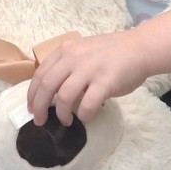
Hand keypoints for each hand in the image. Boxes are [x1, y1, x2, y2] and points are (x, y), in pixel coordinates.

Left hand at [27, 32, 147, 125]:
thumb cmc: (111, 52)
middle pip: (47, 86)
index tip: (31, 108)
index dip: (32, 94)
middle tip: (40, 121)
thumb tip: (50, 92)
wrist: (139, 48)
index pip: (40, 74)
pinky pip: (87, 104)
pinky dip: (83, 114)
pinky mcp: (105, 82)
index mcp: (66, 50)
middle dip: (40, 107)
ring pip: (64, 97)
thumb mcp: (82, 51)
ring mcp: (89, 69)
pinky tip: (85, 117)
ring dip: (61, 114)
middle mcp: (74, 58)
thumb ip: (67, 66)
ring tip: (66, 121)